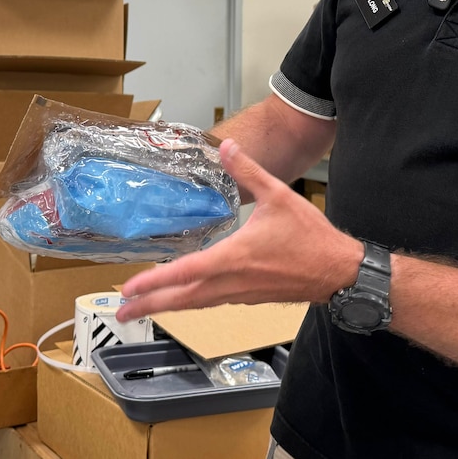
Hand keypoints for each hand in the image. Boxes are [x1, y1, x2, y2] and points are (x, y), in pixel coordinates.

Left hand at [116, 139, 362, 321]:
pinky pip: (211, 302)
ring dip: (167, 307)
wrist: (337, 271)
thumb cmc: (310, 237)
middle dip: (149, 305)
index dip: (155, 282)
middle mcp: (232, 281)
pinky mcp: (248, 298)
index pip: (185, 273)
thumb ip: (249, 171)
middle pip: (182, 299)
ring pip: (196, 304)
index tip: (130, 288)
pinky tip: (184, 299)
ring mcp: (240, 294)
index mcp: (234, 258)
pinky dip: (190, 302)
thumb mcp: (279, 195)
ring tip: (141, 309)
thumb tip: (227, 146)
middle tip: (120, 311)